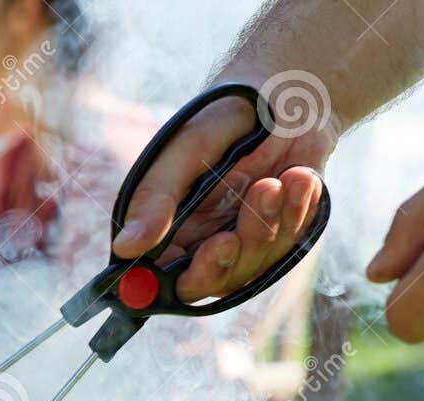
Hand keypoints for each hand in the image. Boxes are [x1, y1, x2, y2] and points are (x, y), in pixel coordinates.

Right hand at [110, 89, 335, 301]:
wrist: (288, 96)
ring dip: (266, 224)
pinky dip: (296, 213)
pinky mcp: (278, 237)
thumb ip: (156, 199)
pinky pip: (288, 245)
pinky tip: (300, 177)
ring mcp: (241, 243)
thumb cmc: (226, 115)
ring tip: (277, 180)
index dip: (176, 281)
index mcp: (167, 227)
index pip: (158, 277)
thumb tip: (123, 248)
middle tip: (232, 235)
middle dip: (227, 259)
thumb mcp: (185, 149)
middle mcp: (200, 242)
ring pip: (252, 266)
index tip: (204, 251)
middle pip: (208, 282)